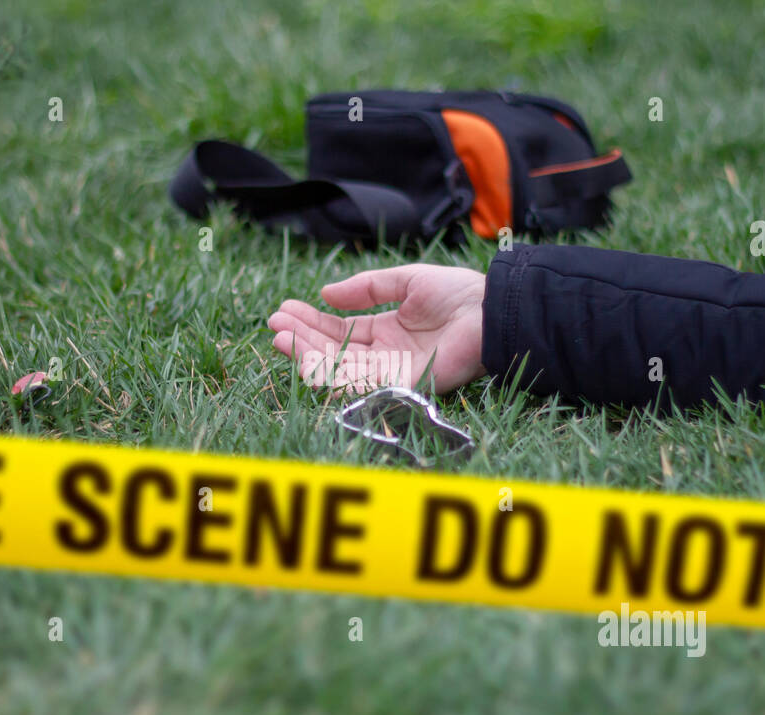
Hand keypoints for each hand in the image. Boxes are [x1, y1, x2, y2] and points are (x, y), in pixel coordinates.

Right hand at [267, 264, 487, 393]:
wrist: (491, 311)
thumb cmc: (459, 294)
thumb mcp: (406, 281)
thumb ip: (368, 288)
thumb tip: (326, 294)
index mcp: (388, 330)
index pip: (341, 331)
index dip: (312, 322)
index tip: (284, 310)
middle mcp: (386, 354)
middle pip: (334, 351)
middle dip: (302, 338)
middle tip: (273, 325)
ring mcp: (392, 371)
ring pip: (340, 368)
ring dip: (308, 355)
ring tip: (280, 339)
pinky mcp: (402, 384)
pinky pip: (360, 382)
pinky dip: (331, 373)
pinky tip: (307, 358)